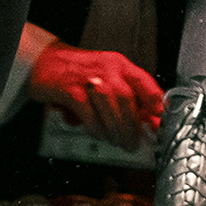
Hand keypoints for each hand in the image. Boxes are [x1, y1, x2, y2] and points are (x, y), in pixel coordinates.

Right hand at [29, 43, 163, 147]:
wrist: (45, 62)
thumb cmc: (78, 71)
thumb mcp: (106, 76)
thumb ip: (126, 95)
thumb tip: (145, 119)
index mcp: (120, 64)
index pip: (145, 82)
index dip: (155, 105)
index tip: (159, 123)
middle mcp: (107, 68)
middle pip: (127, 99)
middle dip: (132, 126)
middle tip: (133, 143)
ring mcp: (89, 78)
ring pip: (110, 108)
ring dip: (115, 130)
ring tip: (117, 141)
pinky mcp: (71, 90)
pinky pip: (89, 114)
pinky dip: (96, 128)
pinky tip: (98, 133)